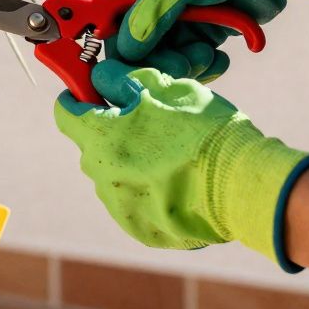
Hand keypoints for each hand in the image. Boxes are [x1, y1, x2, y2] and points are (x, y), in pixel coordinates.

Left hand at [53, 59, 308, 270]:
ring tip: (172, 155)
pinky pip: (134, 203)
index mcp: (100, 138)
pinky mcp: (141, 230)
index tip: (96, 92)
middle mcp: (102, 177)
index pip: (65, 113)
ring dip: (131, 162)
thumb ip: (123, 81)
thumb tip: (100, 78)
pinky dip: (148, 191)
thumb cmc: (203, 132)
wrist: (244, 188)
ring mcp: (120, 208)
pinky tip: (179, 182)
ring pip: (114, 175)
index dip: (78, 97)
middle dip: (112, 130)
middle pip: (93, 145)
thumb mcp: (163, 89)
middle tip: (149, 121)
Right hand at [107, 0, 308, 77]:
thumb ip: (149, 14)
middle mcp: (153, 2)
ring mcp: (178, 20)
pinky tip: (220, 58)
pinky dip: (205, 67)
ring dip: (185, 64)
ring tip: (206, 54)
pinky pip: (192, 62)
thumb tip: (126, 49)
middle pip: (136, 48)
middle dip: (156, 61)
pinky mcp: (203, 34)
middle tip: (179, 65)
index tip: (121, 68)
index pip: (107, 20)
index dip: (110, 45)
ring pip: (165, 59)